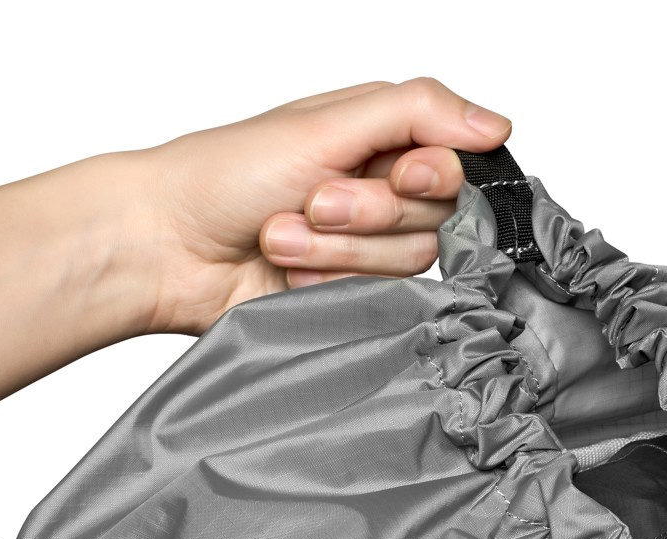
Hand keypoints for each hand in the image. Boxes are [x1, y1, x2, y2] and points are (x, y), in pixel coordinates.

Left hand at [134, 77, 512, 334]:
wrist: (169, 249)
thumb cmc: (223, 176)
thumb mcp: (325, 125)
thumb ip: (417, 112)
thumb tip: (496, 125)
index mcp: (381, 135)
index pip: (455, 160)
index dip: (433, 176)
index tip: (395, 176)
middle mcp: (382, 189)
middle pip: (436, 216)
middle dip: (368, 213)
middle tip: (312, 201)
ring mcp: (369, 246)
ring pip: (409, 261)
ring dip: (339, 250)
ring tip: (283, 236)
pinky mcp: (355, 293)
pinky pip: (381, 298)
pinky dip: (331, 283)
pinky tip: (291, 272)